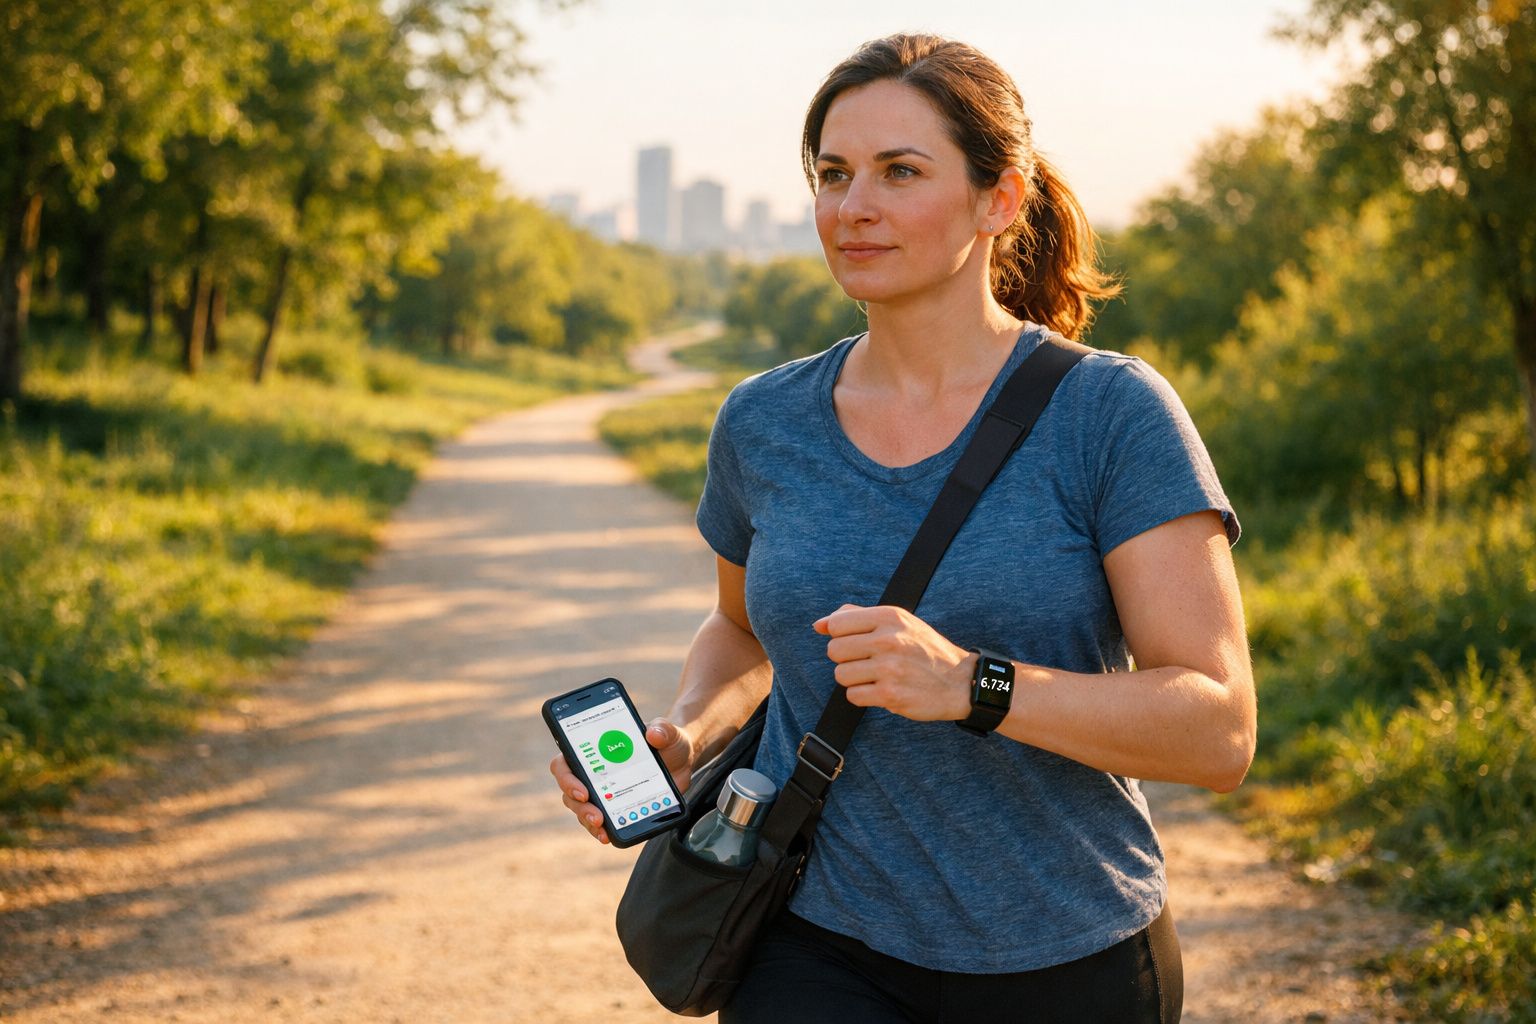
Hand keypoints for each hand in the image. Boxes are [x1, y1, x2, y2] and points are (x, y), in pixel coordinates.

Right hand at [549, 718, 694, 844]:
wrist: (680, 761)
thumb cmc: (666, 742)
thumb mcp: (667, 732)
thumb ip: (662, 729)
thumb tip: (653, 733)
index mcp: (594, 750)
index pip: (565, 762)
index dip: (566, 777)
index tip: (582, 790)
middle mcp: (592, 772)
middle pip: (570, 791)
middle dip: (579, 806)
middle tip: (596, 815)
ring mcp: (602, 792)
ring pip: (581, 809)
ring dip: (587, 820)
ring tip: (602, 830)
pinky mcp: (615, 808)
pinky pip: (599, 823)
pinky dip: (601, 831)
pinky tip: (608, 836)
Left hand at [812, 604, 972, 722]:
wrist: (960, 681)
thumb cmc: (924, 649)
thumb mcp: (897, 621)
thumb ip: (856, 617)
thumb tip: (818, 624)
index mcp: (889, 616)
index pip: (836, 624)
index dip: (839, 635)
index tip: (857, 642)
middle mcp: (888, 639)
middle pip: (833, 650)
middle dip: (845, 659)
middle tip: (866, 662)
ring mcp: (889, 668)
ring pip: (840, 675)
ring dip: (854, 679)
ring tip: (875, 677)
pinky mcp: (890, 695)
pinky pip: (853, 696)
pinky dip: (862, 696)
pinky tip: (880, 690)